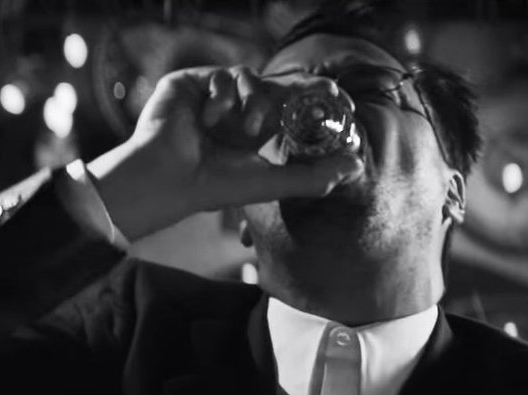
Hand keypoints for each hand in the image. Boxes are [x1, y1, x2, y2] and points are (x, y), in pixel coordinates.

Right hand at [89, 66, 363, 239]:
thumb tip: (358, 165)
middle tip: (327, 89)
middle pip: (276, 84)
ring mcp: (214, 94)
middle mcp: (235, 111)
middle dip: (301, 89)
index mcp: (253, 131)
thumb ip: (315, 177)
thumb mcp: (273, 182)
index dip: (315, 98)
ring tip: (245, 130)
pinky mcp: (193, 82)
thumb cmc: (214, 186)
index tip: (341, 97)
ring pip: (253, 78)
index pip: (290, 105)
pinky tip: (208, 122)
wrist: (170, 179)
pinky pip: (224, 76)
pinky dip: (223, 99)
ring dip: (256, 103)